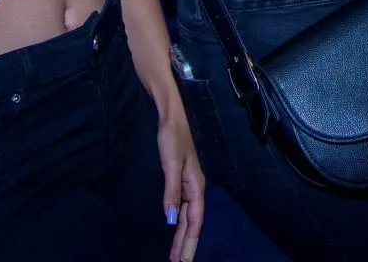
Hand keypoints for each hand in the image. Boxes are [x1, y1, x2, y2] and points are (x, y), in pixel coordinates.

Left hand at [157, 111, 203, 261]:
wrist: (171, 118)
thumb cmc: (173, 139)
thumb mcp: (171, 164)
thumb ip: (171, 192)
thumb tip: (171, 219)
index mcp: (196, 186)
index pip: (194, 221)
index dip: (189, 241)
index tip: (184, 259)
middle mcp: (194, 189)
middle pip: (191, 222)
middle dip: (186, 244)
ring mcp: (187, 186)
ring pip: (185, 217)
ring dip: (181, 236)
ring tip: (176, 255)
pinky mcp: (178, 182)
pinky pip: (180, 208)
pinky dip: (177, 223)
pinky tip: (174, 230)